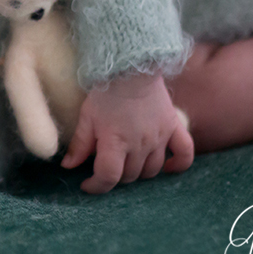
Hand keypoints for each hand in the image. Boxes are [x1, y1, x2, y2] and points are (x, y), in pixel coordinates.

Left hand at [61, 71, 192, 193]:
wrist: (131, 67)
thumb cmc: (105, 92)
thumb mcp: (86, 117)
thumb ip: (79, 145)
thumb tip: (68, 166)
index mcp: (115, 142)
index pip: (108, 177)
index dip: (96, 186)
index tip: (87, 184)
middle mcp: (139, 144)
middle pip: (129, 176)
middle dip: (115, 176)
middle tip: (106, 165)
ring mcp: (159, 137)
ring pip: (151, 170)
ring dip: (138, 172)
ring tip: (128, 162)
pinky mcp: (173, 127)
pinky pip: (185, 153)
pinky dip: (178, 165)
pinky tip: (168, 168)